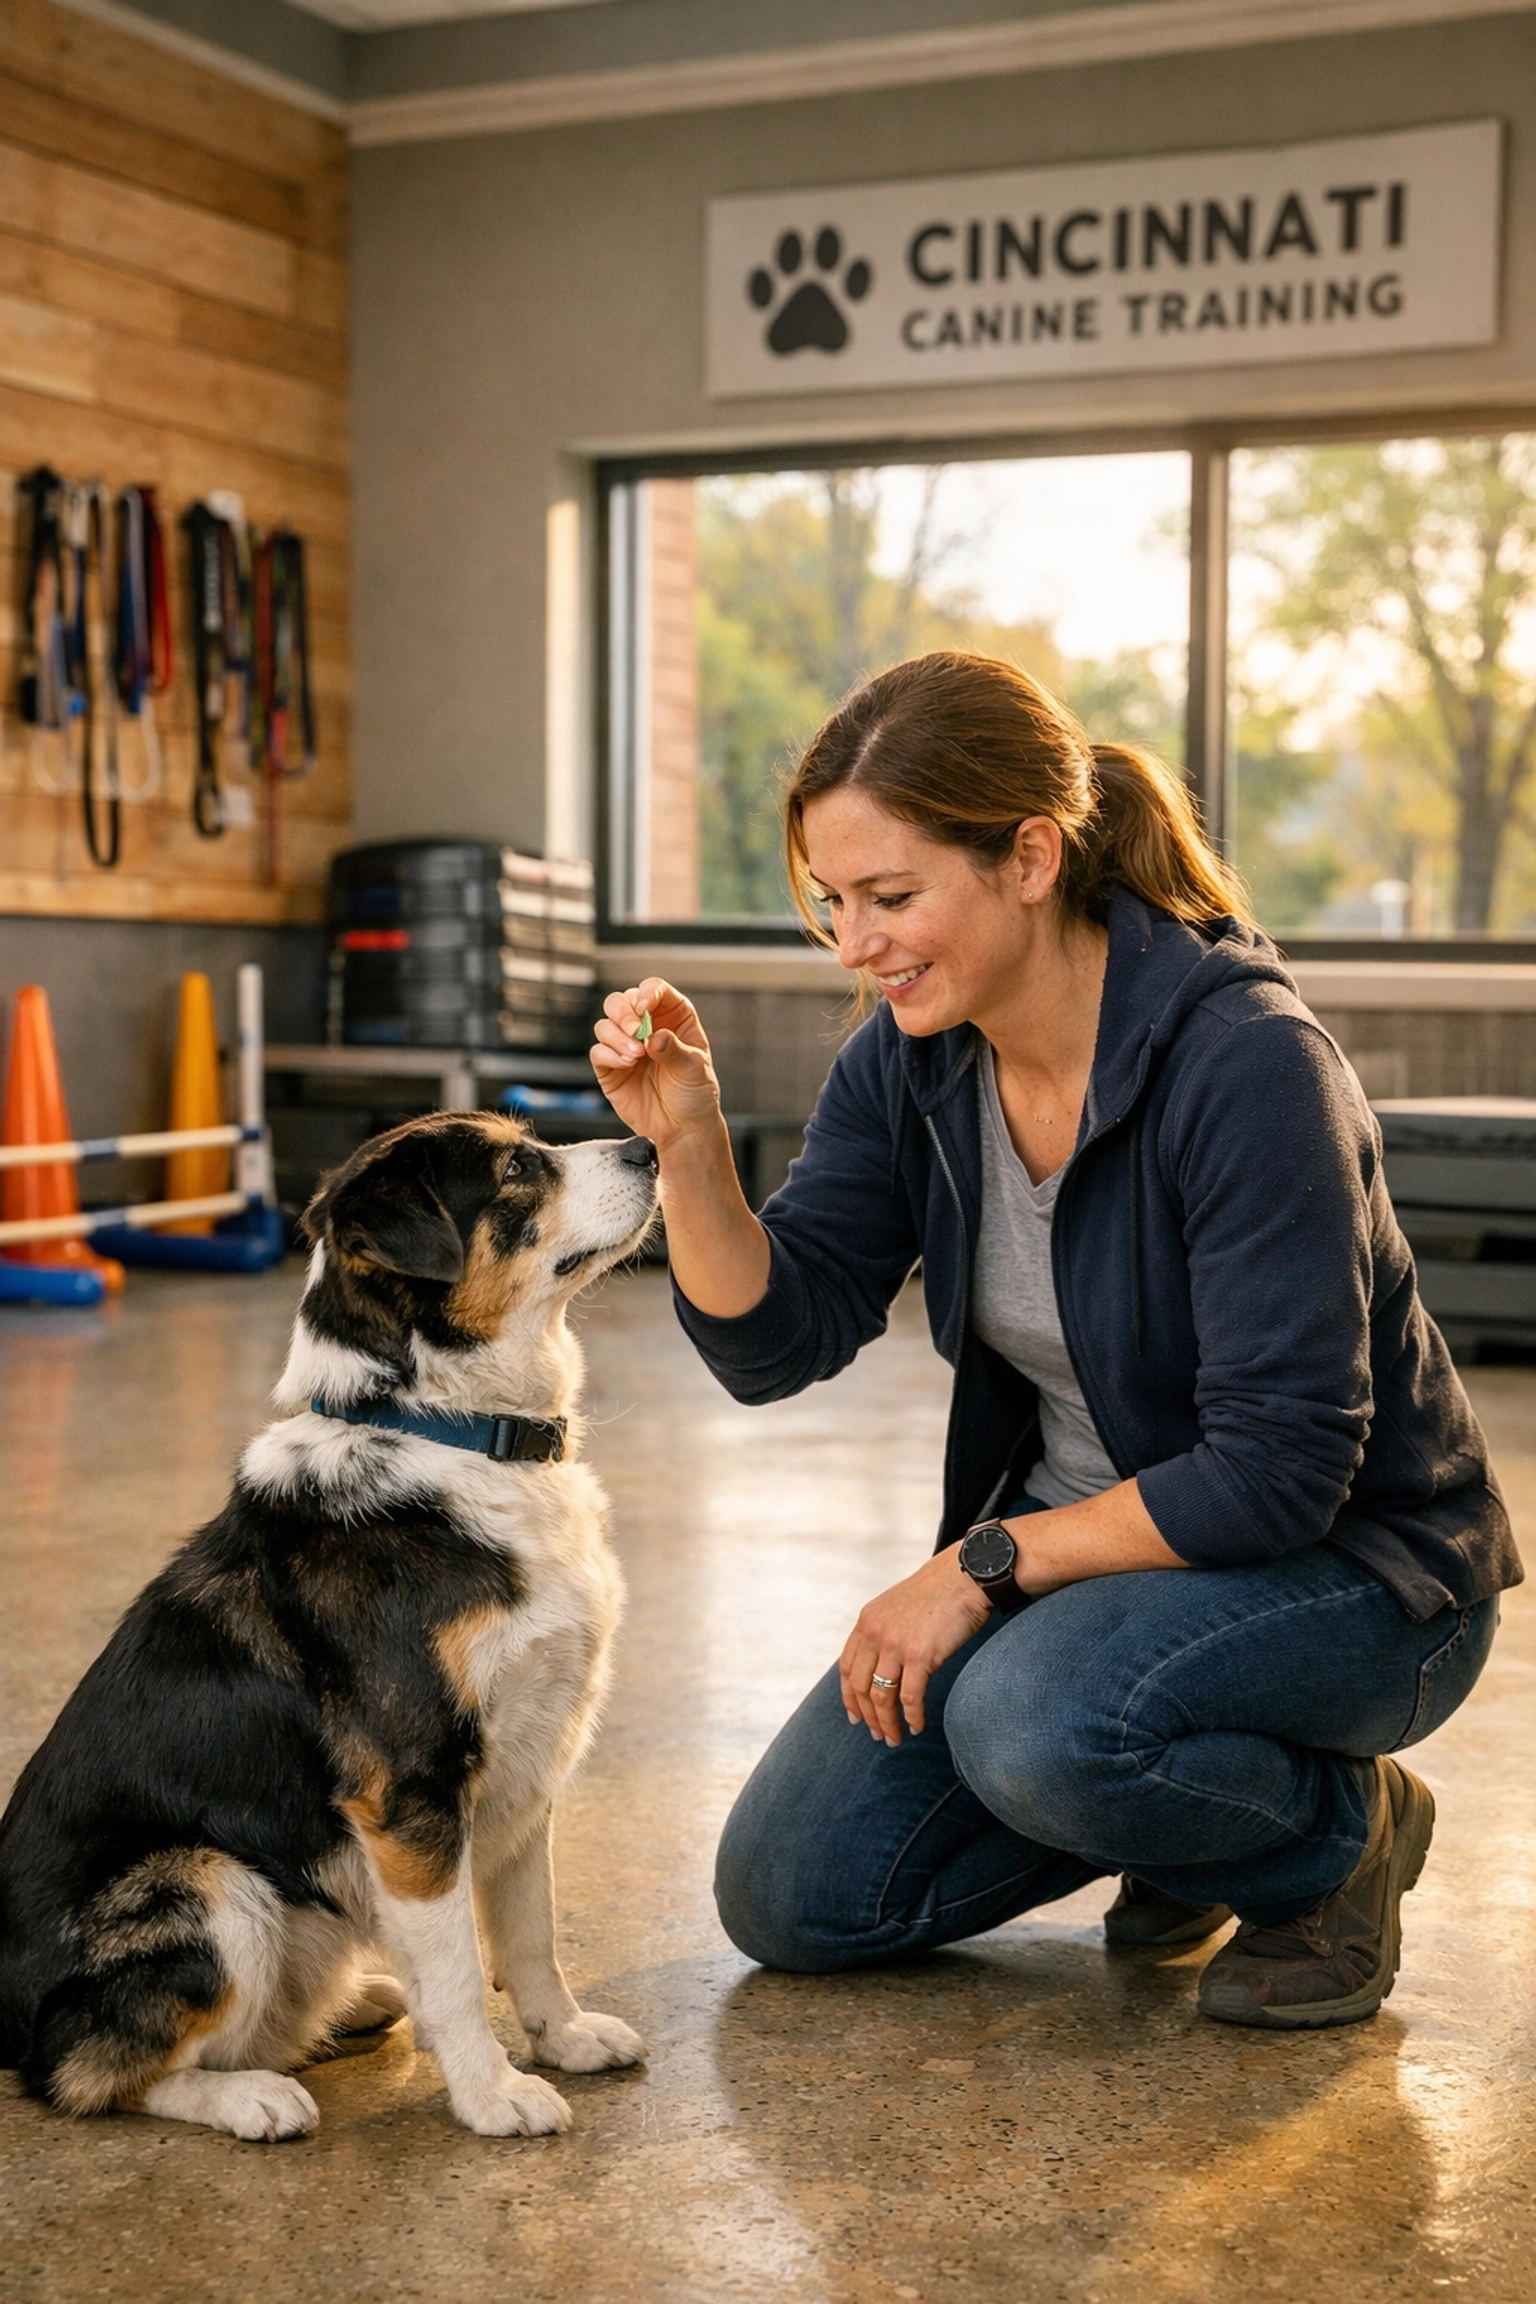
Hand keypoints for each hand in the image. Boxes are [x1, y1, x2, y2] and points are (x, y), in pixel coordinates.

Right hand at [590, 979, 723, 1152]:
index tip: (645, 1007)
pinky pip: (598, 1052)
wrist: (683, 1127)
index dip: (648, 992)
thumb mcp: (694, 1069)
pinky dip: (608, 1055)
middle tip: (634, 1031)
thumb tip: (653, 1037)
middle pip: (621, 1001)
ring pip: (605, 1024)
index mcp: (672, 1017)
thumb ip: (674, 1050)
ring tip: (636, 1056)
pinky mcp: (610, 1068)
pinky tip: (626, 1065)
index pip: (654, 990)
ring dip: (617, 1036)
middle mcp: (646, 1027)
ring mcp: (625, 1046)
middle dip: (623, 1012)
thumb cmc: (694, 1094)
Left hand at [839, 1547, 993, 1747]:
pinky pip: (910, 1697)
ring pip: (882, 1697)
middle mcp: (875, 1633)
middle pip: (860, 1687)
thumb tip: (881, 1664)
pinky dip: (912, 1716)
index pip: (847, 1667)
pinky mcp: (919, 1655)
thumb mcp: (897, 1607)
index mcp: (867, 1621)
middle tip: (878, 1736)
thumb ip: (884, 1631)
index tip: (855, 1716)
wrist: (965, 1576)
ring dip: (887, 1723)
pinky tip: (917, 1726)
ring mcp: (895, 1645)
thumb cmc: (939, 1593)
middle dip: (867, 1717)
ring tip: (895, 1738)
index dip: (849, 1696)